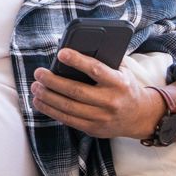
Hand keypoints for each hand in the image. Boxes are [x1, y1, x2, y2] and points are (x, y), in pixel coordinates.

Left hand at [31, 48, 161, 138]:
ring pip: (68, 107)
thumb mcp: (122, 70)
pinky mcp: (93, 128)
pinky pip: (67, 119)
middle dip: (53, 81)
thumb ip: (105, 59)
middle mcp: (110, 101)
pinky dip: (50, 110)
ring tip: (35, 87)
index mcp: (118, 83)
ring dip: (47, 97)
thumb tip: (76, 47)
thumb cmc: (125, 87)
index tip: (61, 53)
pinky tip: (39, 101)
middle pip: (76, 91)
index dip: (77, 61)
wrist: (140, 116)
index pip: (95, 69)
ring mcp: (101, 117)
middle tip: (38, 73)